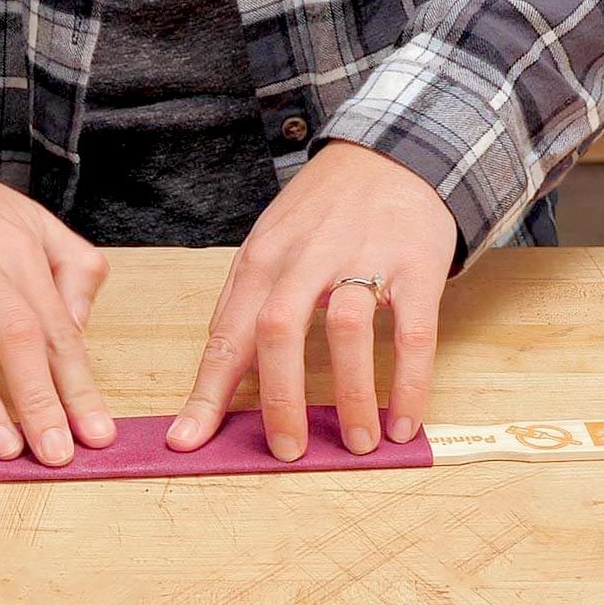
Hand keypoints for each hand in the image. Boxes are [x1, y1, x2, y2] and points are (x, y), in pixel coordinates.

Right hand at [0, 156, 115, 464]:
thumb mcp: (34, 222)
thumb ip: (72, 268)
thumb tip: (80, 329)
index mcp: (20, 250)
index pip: (57, 327)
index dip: (78, 385)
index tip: (97, 434)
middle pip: (15, 335)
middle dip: (39, 401)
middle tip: (55, 455)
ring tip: (5, 451)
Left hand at [167, 140, 457, 459]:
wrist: (394, 153)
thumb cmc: (322, 211)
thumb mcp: (268, 242)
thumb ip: (244, 301)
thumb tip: (219, 367)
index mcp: (260, 260)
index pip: (226, 335)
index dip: (207, 393)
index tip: (188, 440)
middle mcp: (305, 259)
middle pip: (277, 331)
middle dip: (278, 399)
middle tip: (287, 451)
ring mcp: (362, 259)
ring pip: (345, 330)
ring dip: (351, 395)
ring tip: (358, 444)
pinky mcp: (415, 266)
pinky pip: (412, 333)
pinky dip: (408, 382)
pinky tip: (402, 421)